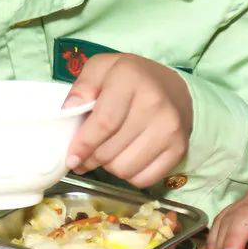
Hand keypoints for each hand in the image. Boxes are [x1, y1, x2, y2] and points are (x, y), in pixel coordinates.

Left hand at [63, 54, 191, 187]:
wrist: (172, 87)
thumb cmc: (129, 79)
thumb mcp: (101, 68)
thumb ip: (82, 86)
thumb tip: (68, 110)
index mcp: (130, 79)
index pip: (104, 123)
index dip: (83, 145)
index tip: (71, 158)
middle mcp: (155, 104)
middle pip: (110, 151)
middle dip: (90, 159)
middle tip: (84, 156)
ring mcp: (170, 129)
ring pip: (124, 169)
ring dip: (109, 167)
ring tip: (107, 152)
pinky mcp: (179, 149)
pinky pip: (143, 180)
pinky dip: (129, 175)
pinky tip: (126, 157)